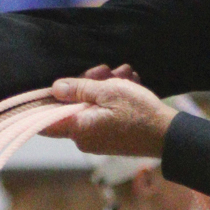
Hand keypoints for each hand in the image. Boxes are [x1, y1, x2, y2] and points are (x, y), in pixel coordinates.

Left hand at [42, 75, 176, 157]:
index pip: (43, 122)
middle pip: (70, 106)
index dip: (41, 102)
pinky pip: (101, 114)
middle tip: (106, 71)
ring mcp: (96, 139)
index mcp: (78, 128)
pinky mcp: (109, 137)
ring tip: (124, 76)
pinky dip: (111, 99)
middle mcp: (83, 138)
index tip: (50, 86)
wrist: (168, 135)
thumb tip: (55, 88)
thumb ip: (78, 89)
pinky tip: (126, 85)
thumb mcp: (108, 92)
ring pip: (89, 106)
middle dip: (86, 84)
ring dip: (104, 88)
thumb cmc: (139, 113)